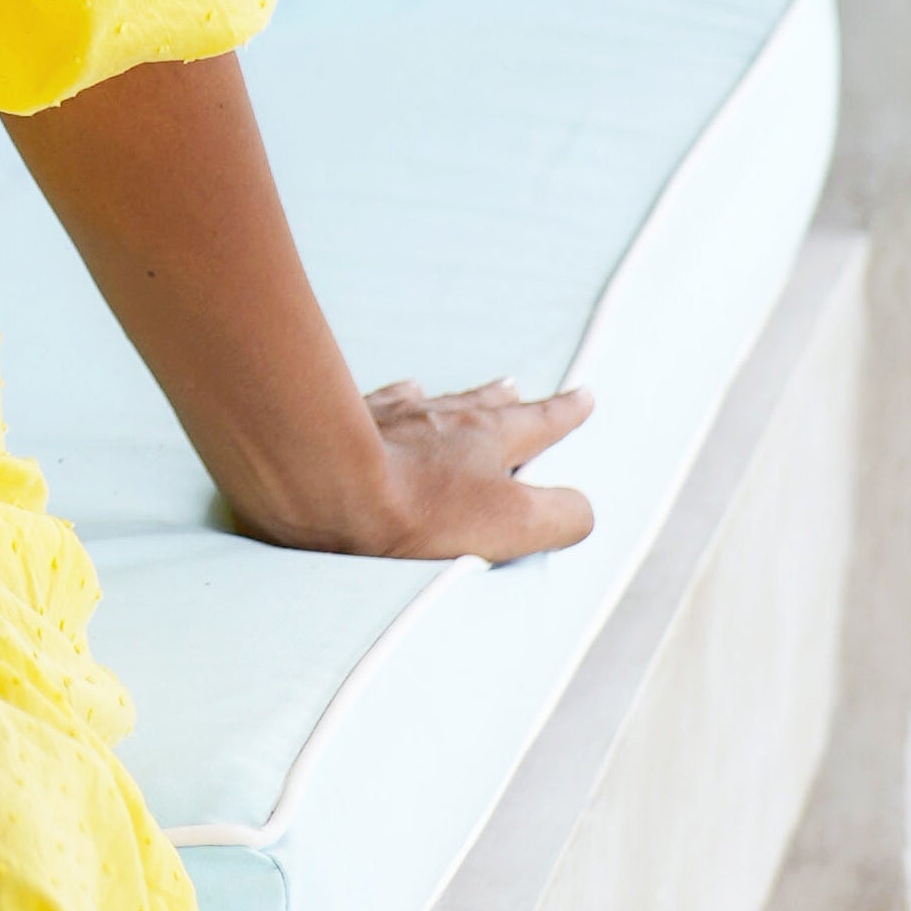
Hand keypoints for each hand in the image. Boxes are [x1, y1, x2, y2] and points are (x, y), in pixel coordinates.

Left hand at [328, 378, 594, 561]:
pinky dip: (391, 400)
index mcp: (489, 439)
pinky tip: (391, 395)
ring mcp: (391, 418)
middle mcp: (443, 417)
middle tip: (515, 386)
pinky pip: (376, 403)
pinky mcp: (343, 427)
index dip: (565, 413)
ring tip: (450, 390)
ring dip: (448, 398)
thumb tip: (578, 511)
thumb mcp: (513, 524)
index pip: (539, 423)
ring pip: (429, 401)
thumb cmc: (419, 508)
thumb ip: (561, 517)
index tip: (584, 396)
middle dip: (505, 400)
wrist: (326, 483)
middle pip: (481, 404)